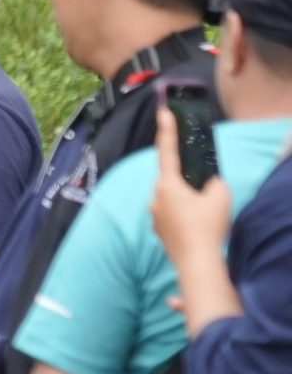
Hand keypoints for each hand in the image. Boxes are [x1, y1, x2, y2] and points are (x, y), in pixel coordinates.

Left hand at [148, 104, 233, 267]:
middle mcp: (155, 197)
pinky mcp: (158, 231)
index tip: (163, 111)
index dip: (166, 130)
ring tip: (205, 218)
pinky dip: (185, 217)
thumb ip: (212, 182)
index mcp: (167, 184)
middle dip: (188, 183)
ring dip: (187, 203)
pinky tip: (197, 228)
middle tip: (205, 197)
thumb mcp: (220, 195)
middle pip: (172, 181)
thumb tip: (207, 184)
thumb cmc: (207, 226)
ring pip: (173, 200)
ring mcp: (154, 215)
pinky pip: (172, 216)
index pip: (167, 151)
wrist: (197, 262)